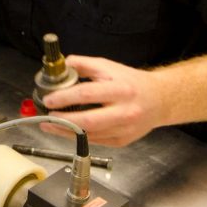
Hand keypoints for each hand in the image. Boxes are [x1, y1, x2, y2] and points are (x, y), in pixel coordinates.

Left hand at [39, 55, 165, 147]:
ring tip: (50, 125)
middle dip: (63, 121)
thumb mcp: (109, 67)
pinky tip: (66, 130)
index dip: (65, 98)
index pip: (88, 94)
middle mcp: (125, 111)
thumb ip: (85, 64)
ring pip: (90, 135)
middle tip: (46, 117)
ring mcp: (124, 129)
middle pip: (89, 121)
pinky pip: (96, 141)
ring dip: (66, 131)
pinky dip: (78, 136)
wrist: (159, 100)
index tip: (49, 99)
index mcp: (121, 89)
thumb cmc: (132, 82)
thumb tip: (63, 65)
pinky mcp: (122, 141)